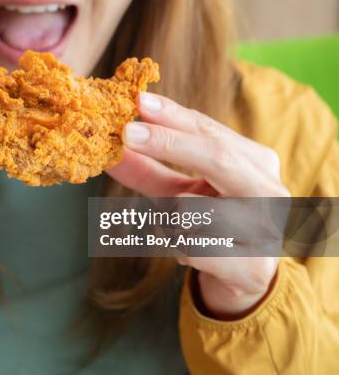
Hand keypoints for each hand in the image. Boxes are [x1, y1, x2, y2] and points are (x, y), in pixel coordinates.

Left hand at [107, 92, 289, 318]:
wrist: (242, 278)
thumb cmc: (209, 225)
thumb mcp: (177, 192)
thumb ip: (148, 169)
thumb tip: (111, 148)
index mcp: (256, 163)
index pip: (210, 131)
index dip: (173, 116)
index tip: (138, 103)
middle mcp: (270, 190)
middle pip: (217, 156)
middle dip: (168, 143)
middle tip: (127, 133)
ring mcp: (267, 229)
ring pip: (195, 208)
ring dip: (168, 217)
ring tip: (177, 228)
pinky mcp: (252, 267)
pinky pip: (191, 247)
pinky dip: (176, 247)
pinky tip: (190, 252)